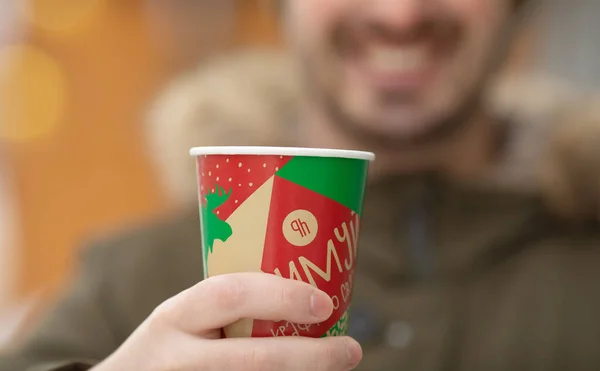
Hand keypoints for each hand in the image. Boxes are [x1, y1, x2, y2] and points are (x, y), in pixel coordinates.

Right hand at [92, 272, 362, 370]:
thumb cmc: (166, 350)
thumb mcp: (182, 320)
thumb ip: (226, 309)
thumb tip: (303, 297)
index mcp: (175, 317)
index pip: (231, 295)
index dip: (282, 296)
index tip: (325, 302)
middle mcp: (179, 359)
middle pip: (255, 359)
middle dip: (311, 357)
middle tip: (351, 351)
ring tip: (335, 369)